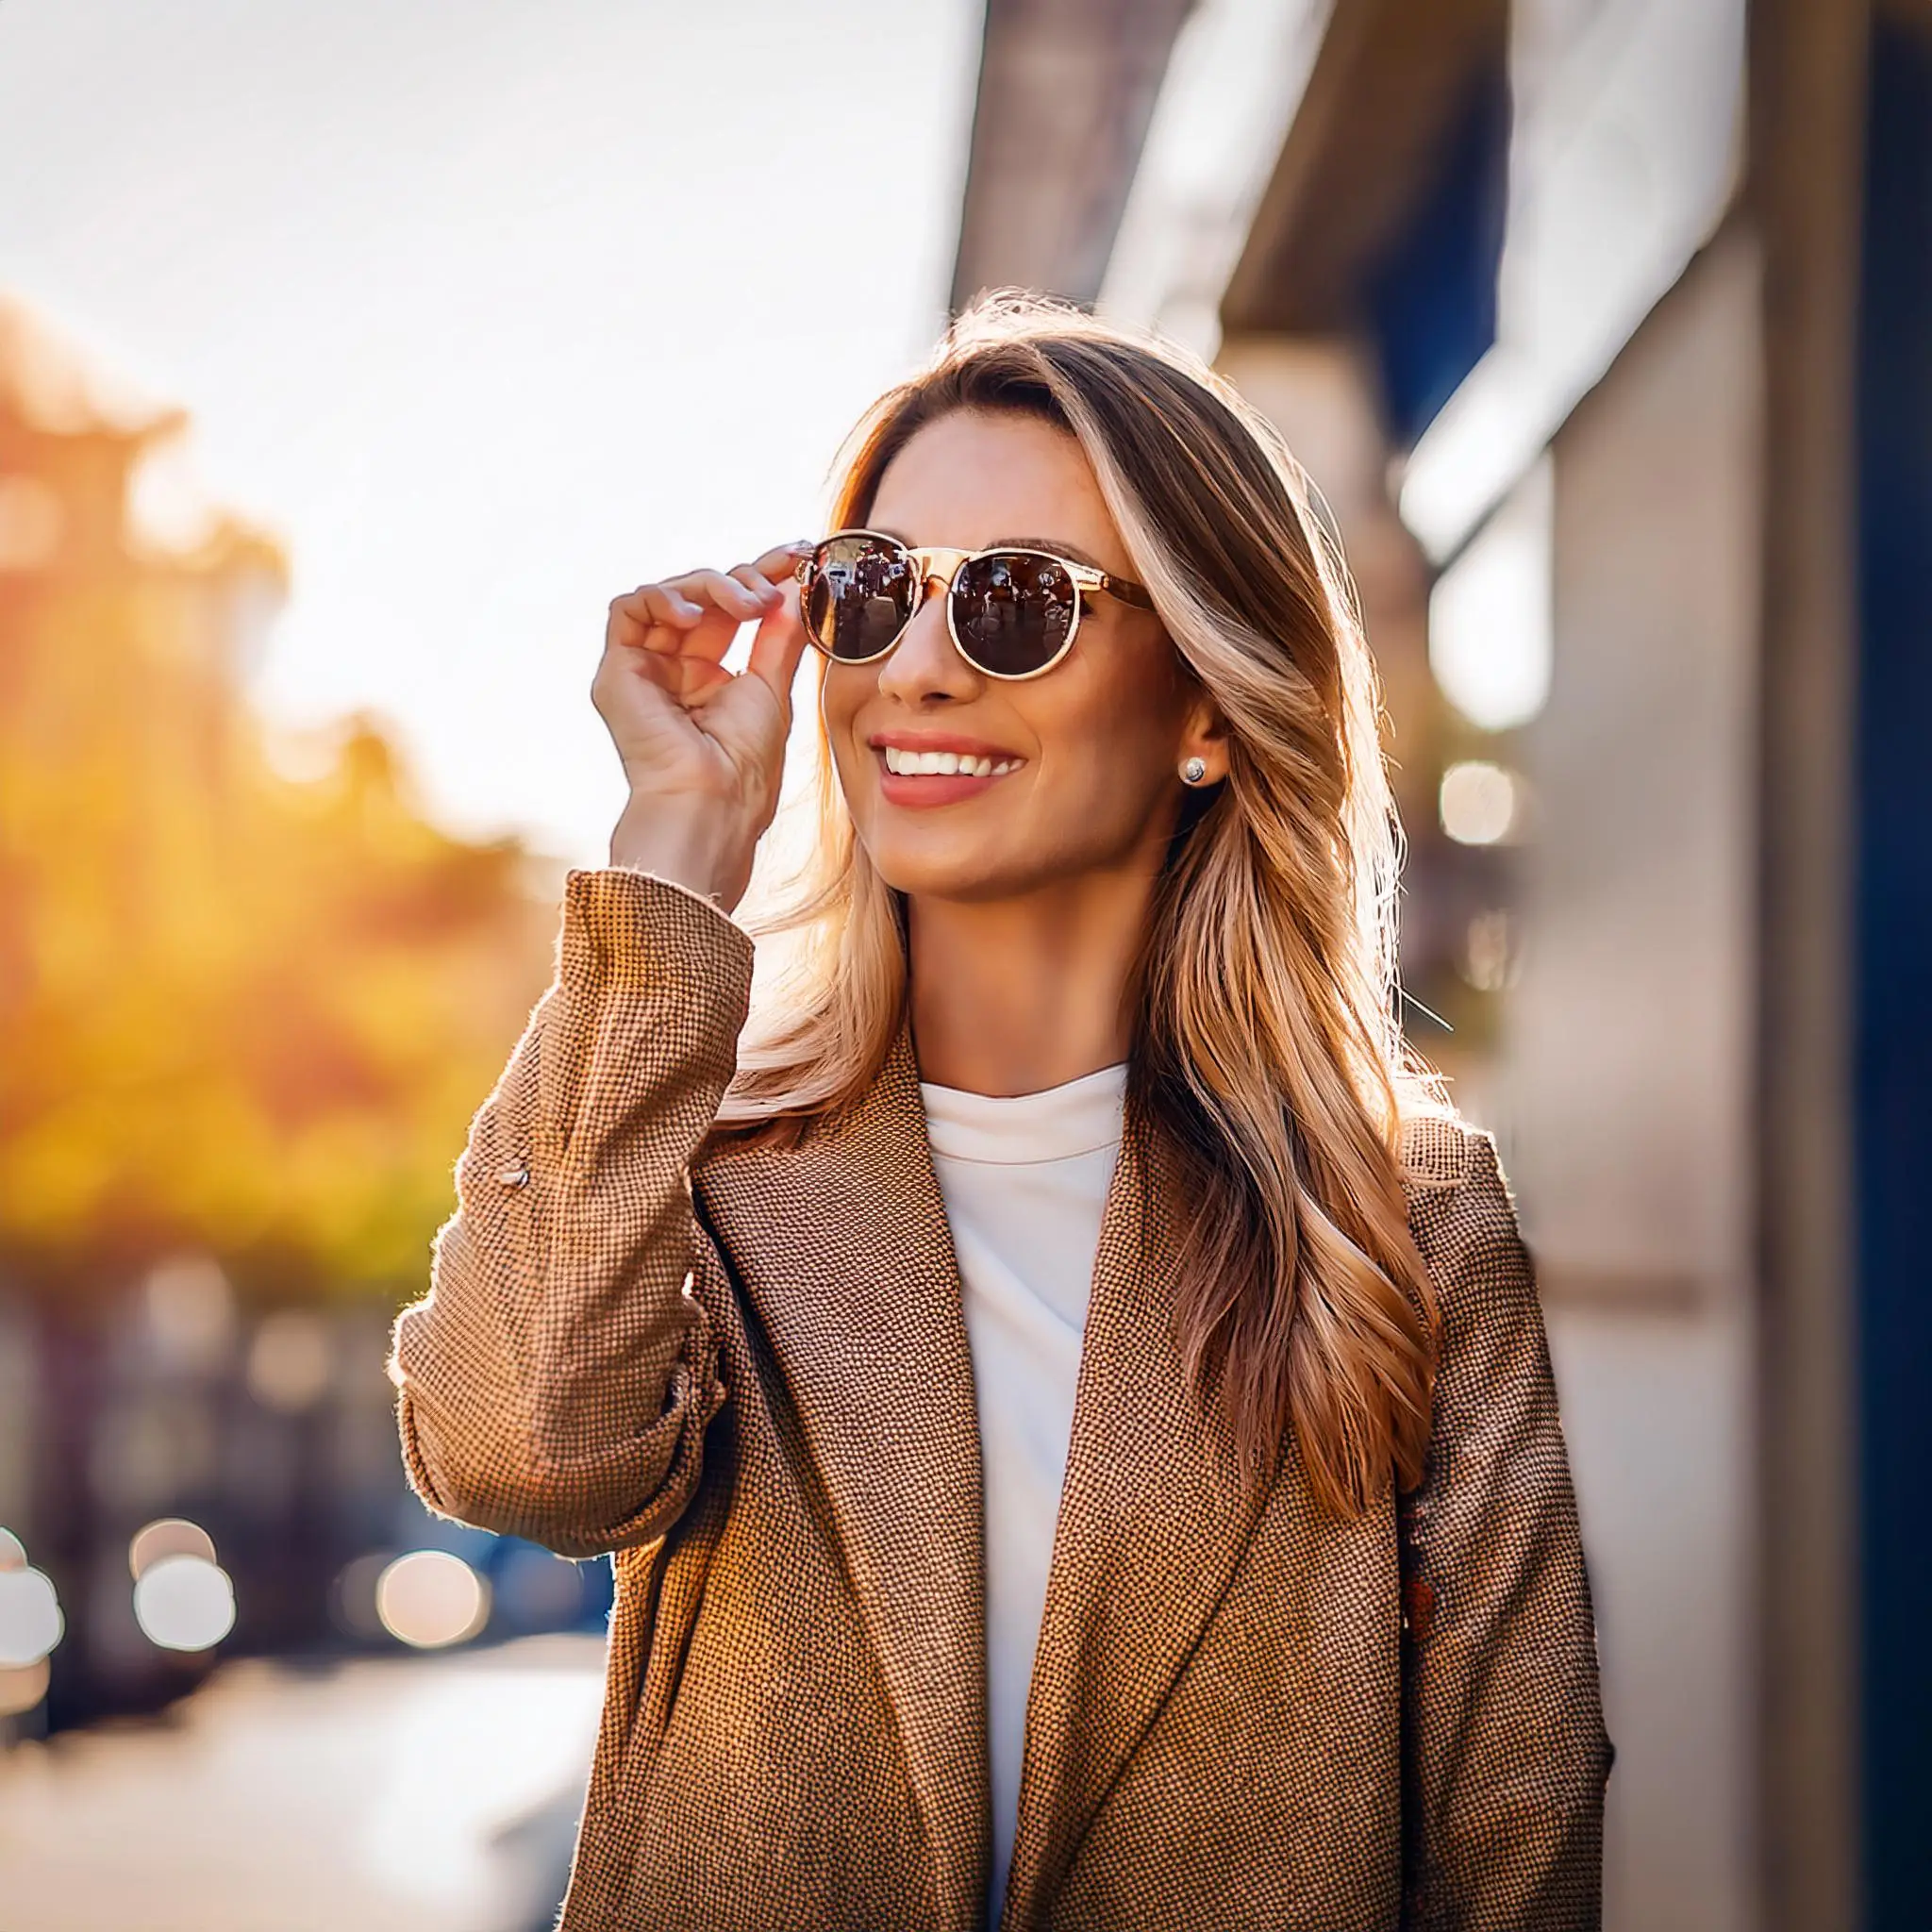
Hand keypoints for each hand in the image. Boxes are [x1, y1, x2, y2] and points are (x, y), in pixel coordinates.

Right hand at [593, 541, 813, 909]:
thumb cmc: (745, 767)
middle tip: (775, 584)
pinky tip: (697, 612)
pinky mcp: (616, 672)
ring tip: (747, 605)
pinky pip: (628, 608)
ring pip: (669, 595)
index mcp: (710, 679)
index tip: (800, 555)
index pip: (731, 612)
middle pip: (702, 597)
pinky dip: (663, 597)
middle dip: (743, 578)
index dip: (763, 577)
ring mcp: (643, 670)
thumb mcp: (773, 688)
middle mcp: (673, 671)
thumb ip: (779, 636)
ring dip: (712, 587)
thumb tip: (795, 589)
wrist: (711, 805)